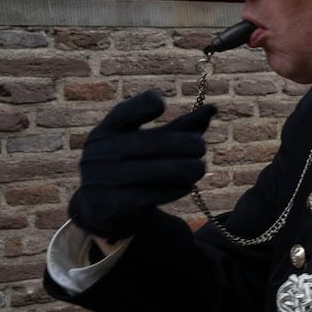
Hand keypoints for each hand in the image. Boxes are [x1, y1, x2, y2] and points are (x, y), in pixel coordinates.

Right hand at [69, 90, 215, 239]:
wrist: (102, 208)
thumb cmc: (133, 165)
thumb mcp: (148, 142)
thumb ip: (178, 127)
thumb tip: (212, 109)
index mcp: (106, 131)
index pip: (121, 113)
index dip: (140, 105)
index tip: (162, 104)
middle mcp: (99, 152)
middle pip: (145, 143)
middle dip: (179, 144)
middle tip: (202, 147)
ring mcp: (101, 179)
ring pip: (148, 171)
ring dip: (180, 169)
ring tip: (200, 168)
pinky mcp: (110, 204)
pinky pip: (146, 196)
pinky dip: (171, 190)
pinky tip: (188, 185)